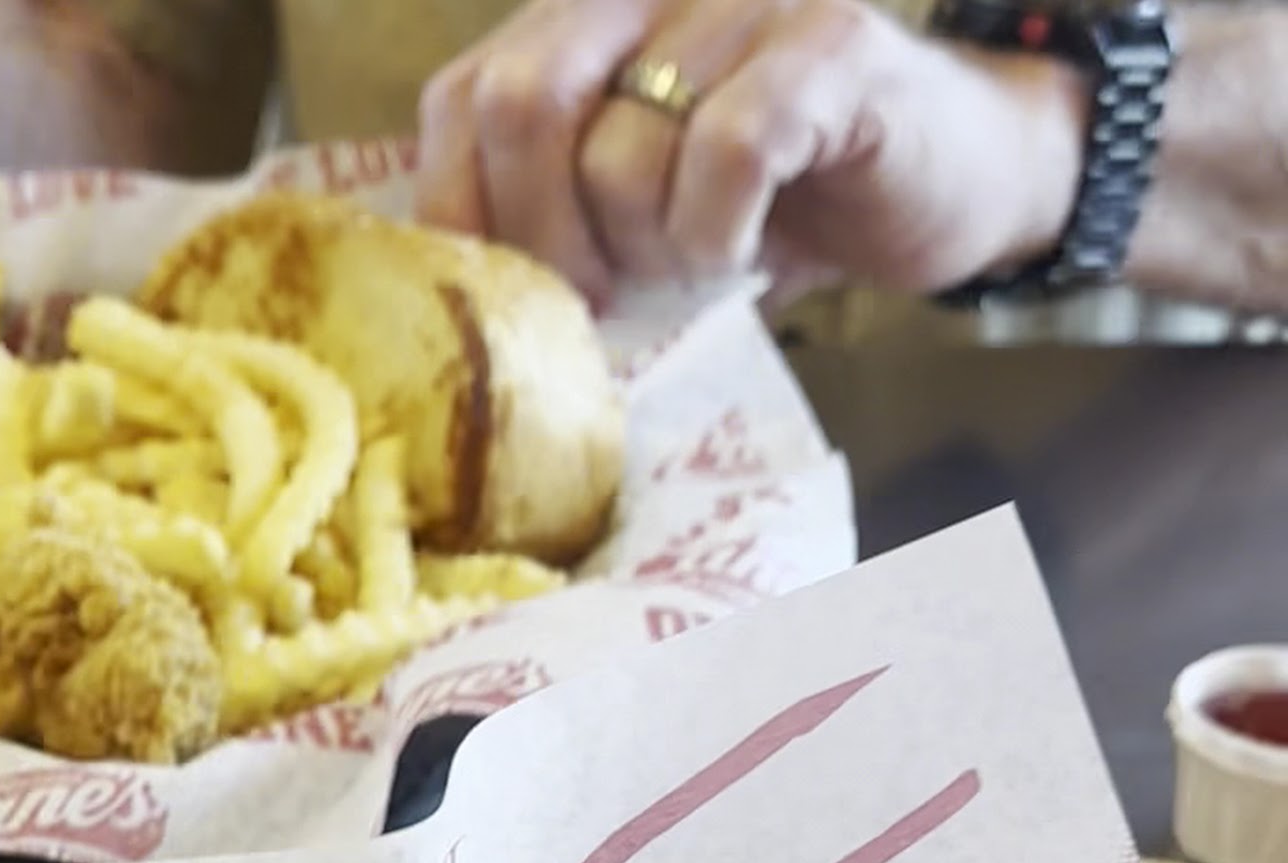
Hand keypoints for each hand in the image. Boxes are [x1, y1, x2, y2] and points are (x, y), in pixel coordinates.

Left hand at [418, 0, 1089, 303]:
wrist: (943, 180)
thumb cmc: (770, 203)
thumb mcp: (628, 204)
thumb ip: (544, 206)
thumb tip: (462, 292)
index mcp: (583, 18)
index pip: (461, 103)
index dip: (474, 217)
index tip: (530, 289)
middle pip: (521, 107)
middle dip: (550, 240)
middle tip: (611, 291)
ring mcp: (744, 1)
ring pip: (622, 152)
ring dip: (653, 251)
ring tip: (700, 261)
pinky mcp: (829, 45)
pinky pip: (727, 154)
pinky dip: (721, 236)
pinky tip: (747, 248)